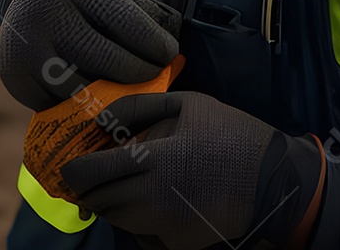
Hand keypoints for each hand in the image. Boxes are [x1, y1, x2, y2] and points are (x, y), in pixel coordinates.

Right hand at [0, 0, 181, 109]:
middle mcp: (43, 12)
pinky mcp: (15, 79)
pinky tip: (105, 102)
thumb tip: (171, 54)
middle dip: (138, 72)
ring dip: (115, 95)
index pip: (122, 19)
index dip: (152, 42)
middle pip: (103, 56)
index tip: (171, 54)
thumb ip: (139, 12)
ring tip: (138, 93)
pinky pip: (61, 104)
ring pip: (82, 87)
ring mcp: (24, 48)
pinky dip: (86, 107)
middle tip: (158, 77)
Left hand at [60, 91, 339, 249]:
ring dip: (111, 203)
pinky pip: (142, 233)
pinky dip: (137, 219)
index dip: (73, 172)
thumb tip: (100, 118)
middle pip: (100, 202)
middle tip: (87, 177)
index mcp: (154, 160)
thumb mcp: (187, 104)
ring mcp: (165, 226)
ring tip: (119, 184)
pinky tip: (151, 200)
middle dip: (89, 189)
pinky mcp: (176, 244)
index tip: (68, 166)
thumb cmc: (227, 132)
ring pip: (117, 220)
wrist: (271, 179)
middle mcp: (153, 198)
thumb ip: (139, 108)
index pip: (93, 174)